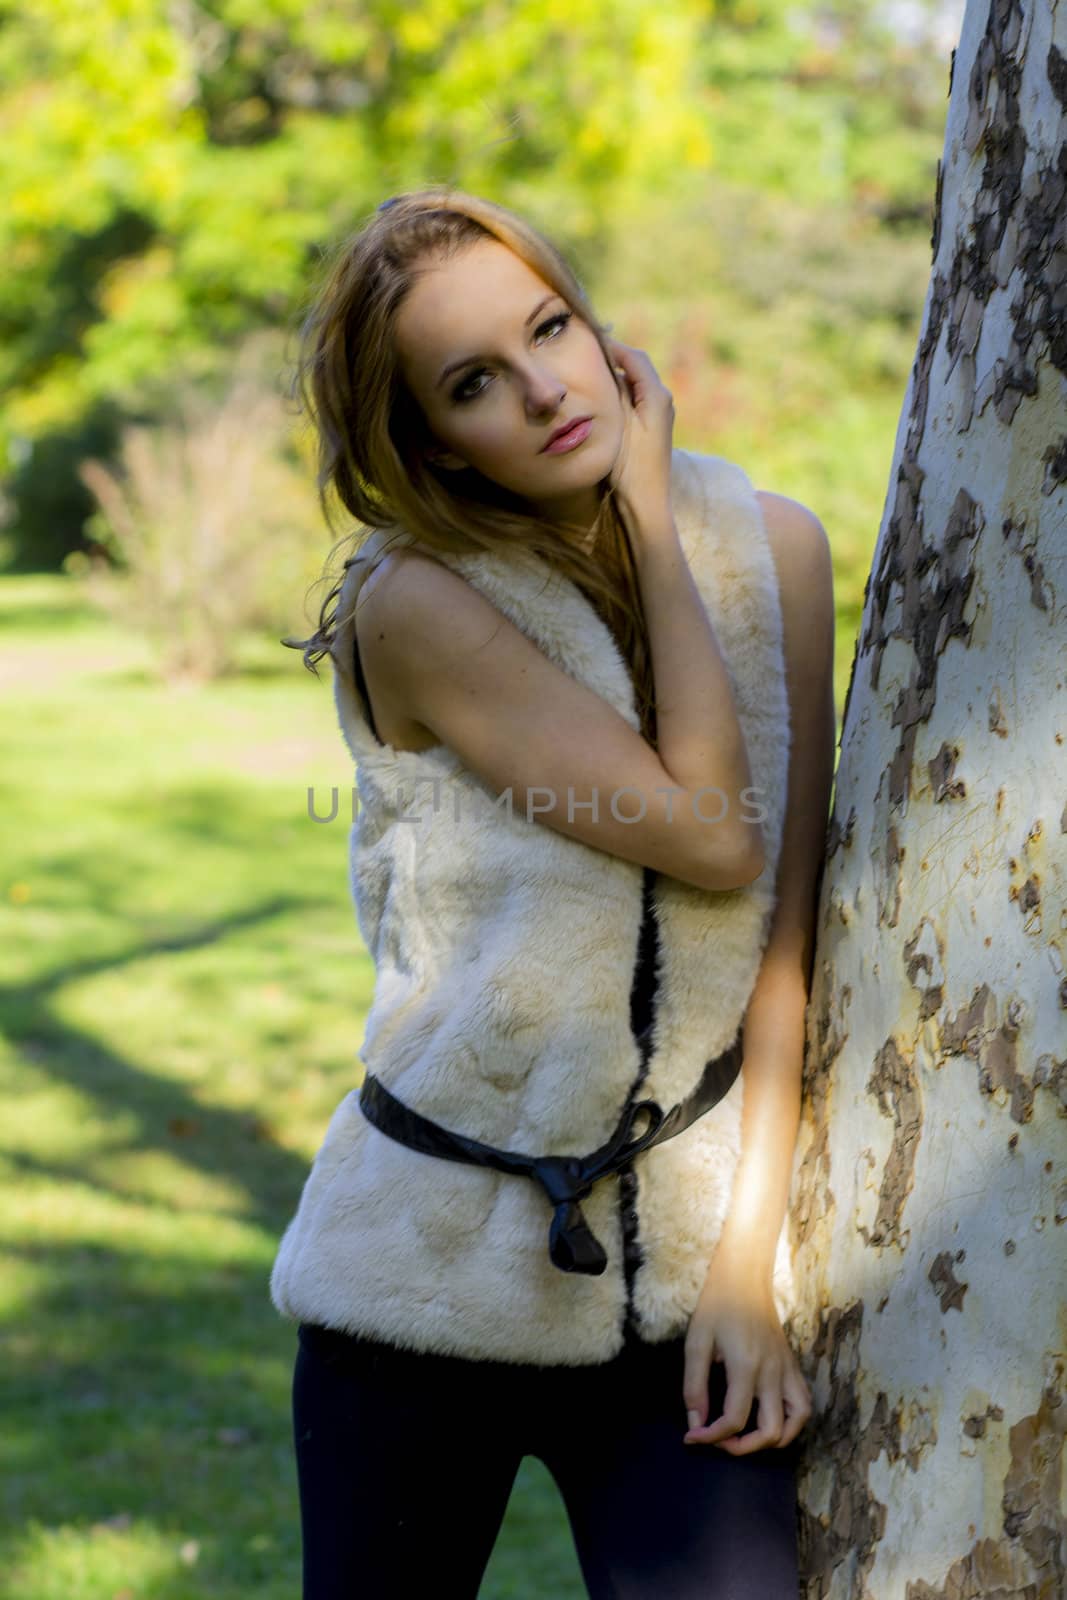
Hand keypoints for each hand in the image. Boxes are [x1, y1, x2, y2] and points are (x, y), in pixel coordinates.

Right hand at [604, 337, 675, 533]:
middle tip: (582, 353)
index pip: (632, 356)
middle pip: (634, 366)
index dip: (610, 345)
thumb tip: (602, 363)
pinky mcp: (651, 427)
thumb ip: (612, 391)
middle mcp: (662, 399)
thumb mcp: (617, 425)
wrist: (645, 505)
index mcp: (657, 395)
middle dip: (610, 358)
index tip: (585, 339)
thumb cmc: (630, 468)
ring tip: (587, 372)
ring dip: (613, 375)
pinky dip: (617, 392)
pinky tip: (598, 398)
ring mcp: (658, 414)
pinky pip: (633, 398)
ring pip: (633, 382)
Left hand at [681, 1248, 811, 1453]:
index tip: (691, 1436)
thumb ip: (694, 1386)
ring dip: (772, 1440)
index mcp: (746, 1366)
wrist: (745, 1277)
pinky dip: (791, 1423)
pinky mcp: (793, 1366)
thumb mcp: (696, 1342)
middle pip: (770, 1432)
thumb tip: (695, 1423)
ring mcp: (787, 1370)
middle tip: (718, 1439)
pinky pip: (803, 1405)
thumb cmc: (717, 1307)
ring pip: (796, 1423)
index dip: (710, 1437)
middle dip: (742, 1447)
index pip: (734, 1420)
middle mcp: (772, 1373)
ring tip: (747, 1436)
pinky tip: (769, 1419)